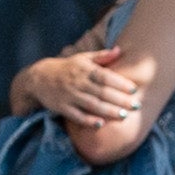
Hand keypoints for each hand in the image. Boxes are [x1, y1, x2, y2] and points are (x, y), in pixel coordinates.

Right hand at [16, 48, 144, 127]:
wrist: (39, 77)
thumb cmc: (67, 68)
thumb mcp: (82, 58)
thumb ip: (102, 56)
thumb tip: (120, 50)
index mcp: (84, 69)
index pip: (105, 76)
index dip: (119, 83)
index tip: (134, 89)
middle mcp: (77, 82)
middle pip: (101, 92)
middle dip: (119, 99)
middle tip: (136, 106)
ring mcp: (69, 95)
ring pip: (91, 104)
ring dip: (108, 111)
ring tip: (124, 116)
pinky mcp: (61, 107)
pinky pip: (76, 115)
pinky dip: (88, 120)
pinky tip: (101, 124)